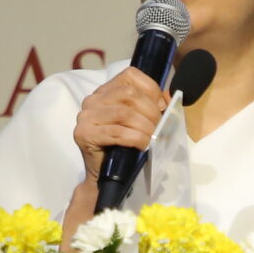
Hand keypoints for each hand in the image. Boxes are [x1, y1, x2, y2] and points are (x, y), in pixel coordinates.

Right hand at [71, 67, 169, 184]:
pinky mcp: (84, 134)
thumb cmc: (124, 147)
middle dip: (151, 111)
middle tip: (160, 128)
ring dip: (145, 127)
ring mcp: (85, 116)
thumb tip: (169, 97)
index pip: (130, 76)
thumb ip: (153, 105)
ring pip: (124, 113)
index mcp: (106, 91)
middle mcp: (93, 99)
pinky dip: (136, 139)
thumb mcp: (140, 121)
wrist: (104, 177)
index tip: (161, 108)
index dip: (151, 90)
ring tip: (153, 139)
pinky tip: (143, 146)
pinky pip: (117, 132)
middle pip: (129, 95)